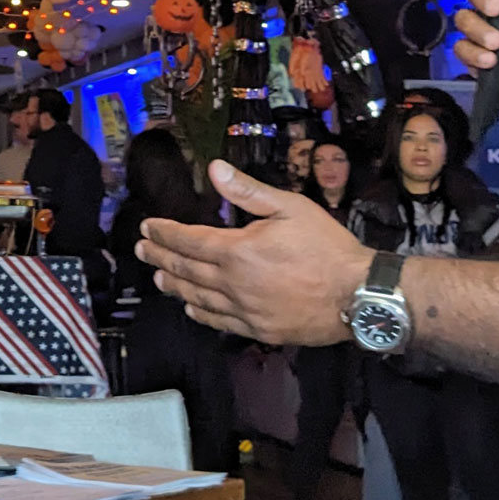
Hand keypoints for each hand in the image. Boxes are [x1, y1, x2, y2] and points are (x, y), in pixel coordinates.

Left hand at [138, 161, 367, 345]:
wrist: (357, 296)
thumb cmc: (327, 247)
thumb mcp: (290, 207)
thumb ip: (248, 191)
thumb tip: (215, 169)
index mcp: (237, 251)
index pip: (188, 240)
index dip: (164, 232)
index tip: (147, 227)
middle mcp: (233, 284)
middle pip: (185, 269)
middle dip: (160, 256)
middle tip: (141, 250)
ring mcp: (244, 311)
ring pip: (197, 298)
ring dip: (174, 285)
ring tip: (158, 276)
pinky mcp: (259, 330)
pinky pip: (220, 322)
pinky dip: (200, 313)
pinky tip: (191, 308)